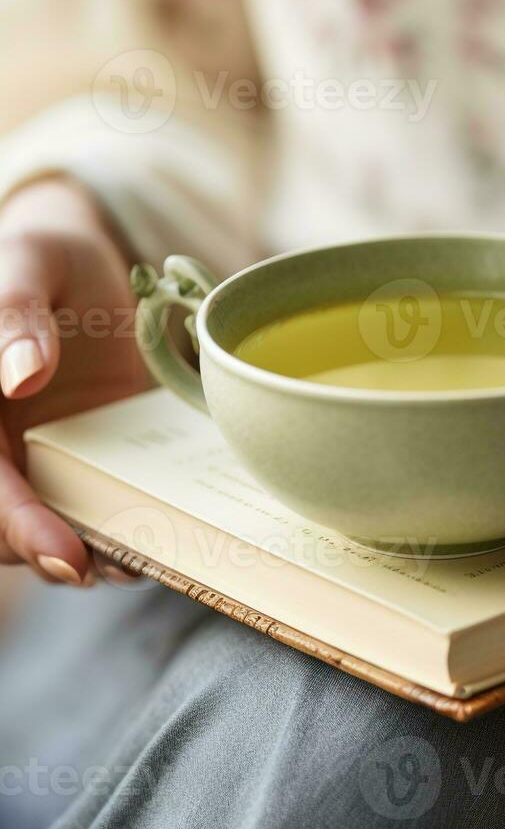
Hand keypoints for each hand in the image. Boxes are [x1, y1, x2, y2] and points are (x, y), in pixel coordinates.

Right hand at [0, 179, 147, 585]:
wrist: (89, 264)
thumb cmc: (45, 258)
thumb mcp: (28, 265)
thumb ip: (13, 313)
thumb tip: (21, 375)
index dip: (15, 523)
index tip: (64, 553)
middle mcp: (2, 445)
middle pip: (8, 523)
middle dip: (53, 554)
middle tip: (114, 571)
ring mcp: (46, 457)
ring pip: (56, 523)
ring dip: (95, 553)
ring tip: (148, 565)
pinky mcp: (96, 458)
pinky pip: (104, 501)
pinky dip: (128, 525)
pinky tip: (165, 538)